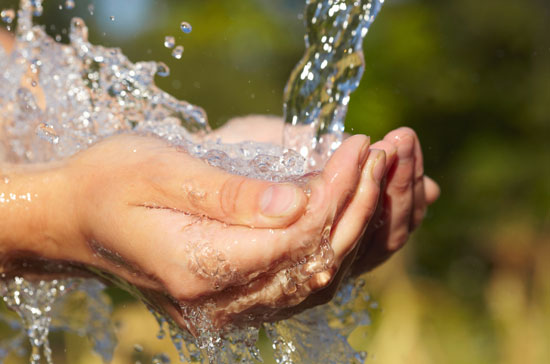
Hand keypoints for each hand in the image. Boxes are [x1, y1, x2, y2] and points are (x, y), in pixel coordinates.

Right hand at [0, 132, 383, 331]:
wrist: (78, 219)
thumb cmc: (110, 183)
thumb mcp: (161, 171)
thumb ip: (230, 195)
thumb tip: (300, 203)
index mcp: (199, 268)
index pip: (295, 239)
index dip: (338, 194)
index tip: (360, 148)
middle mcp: (220, 303)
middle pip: (315, 264)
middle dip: (359, 208)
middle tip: (382, 156)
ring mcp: (230, 308)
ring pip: (317, 280)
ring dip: (356, 228)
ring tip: (382, 179)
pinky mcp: (237, 298)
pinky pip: (302, 281)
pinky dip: (337, 247)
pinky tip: (358, 215)